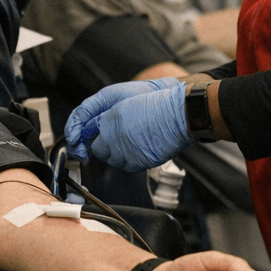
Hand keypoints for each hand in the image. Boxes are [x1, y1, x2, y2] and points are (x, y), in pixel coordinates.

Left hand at [64, 77, 180, 161]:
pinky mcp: (139, 163)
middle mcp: (115, 138)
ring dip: (120, 155)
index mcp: (110, 121)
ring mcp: (126, 153)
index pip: (93, 137)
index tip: (101, 139)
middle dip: (107, 147)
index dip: (98, 138)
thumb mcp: (126, 104)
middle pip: (100, 152)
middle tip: (120, 139)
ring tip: (134, 141)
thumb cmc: (157, 104)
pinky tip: (142, 148)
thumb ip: (109, 118)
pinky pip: (129, 166)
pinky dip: (133, 160)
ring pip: (114, 161)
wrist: (178, 114)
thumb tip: (100, 131)